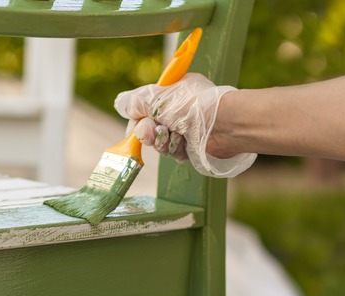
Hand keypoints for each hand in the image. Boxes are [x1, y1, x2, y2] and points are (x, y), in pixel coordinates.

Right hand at [114, 73, 254, 177]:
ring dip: (163, 142)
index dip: (138, 118)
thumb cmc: (192, 106)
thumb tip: (121, 103)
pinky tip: (184, 143)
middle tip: (156, 131)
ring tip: (175, 135)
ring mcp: (185, 130)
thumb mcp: (158, 98)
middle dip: (149, 132)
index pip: (145, 107)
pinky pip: (174, 153)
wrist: (224, 125)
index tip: (136, 123)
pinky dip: (176, 149)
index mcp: (171, 93)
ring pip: (160, 143)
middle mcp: (178, 111)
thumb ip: (136, 101)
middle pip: (150, 128)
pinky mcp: (192, 147)